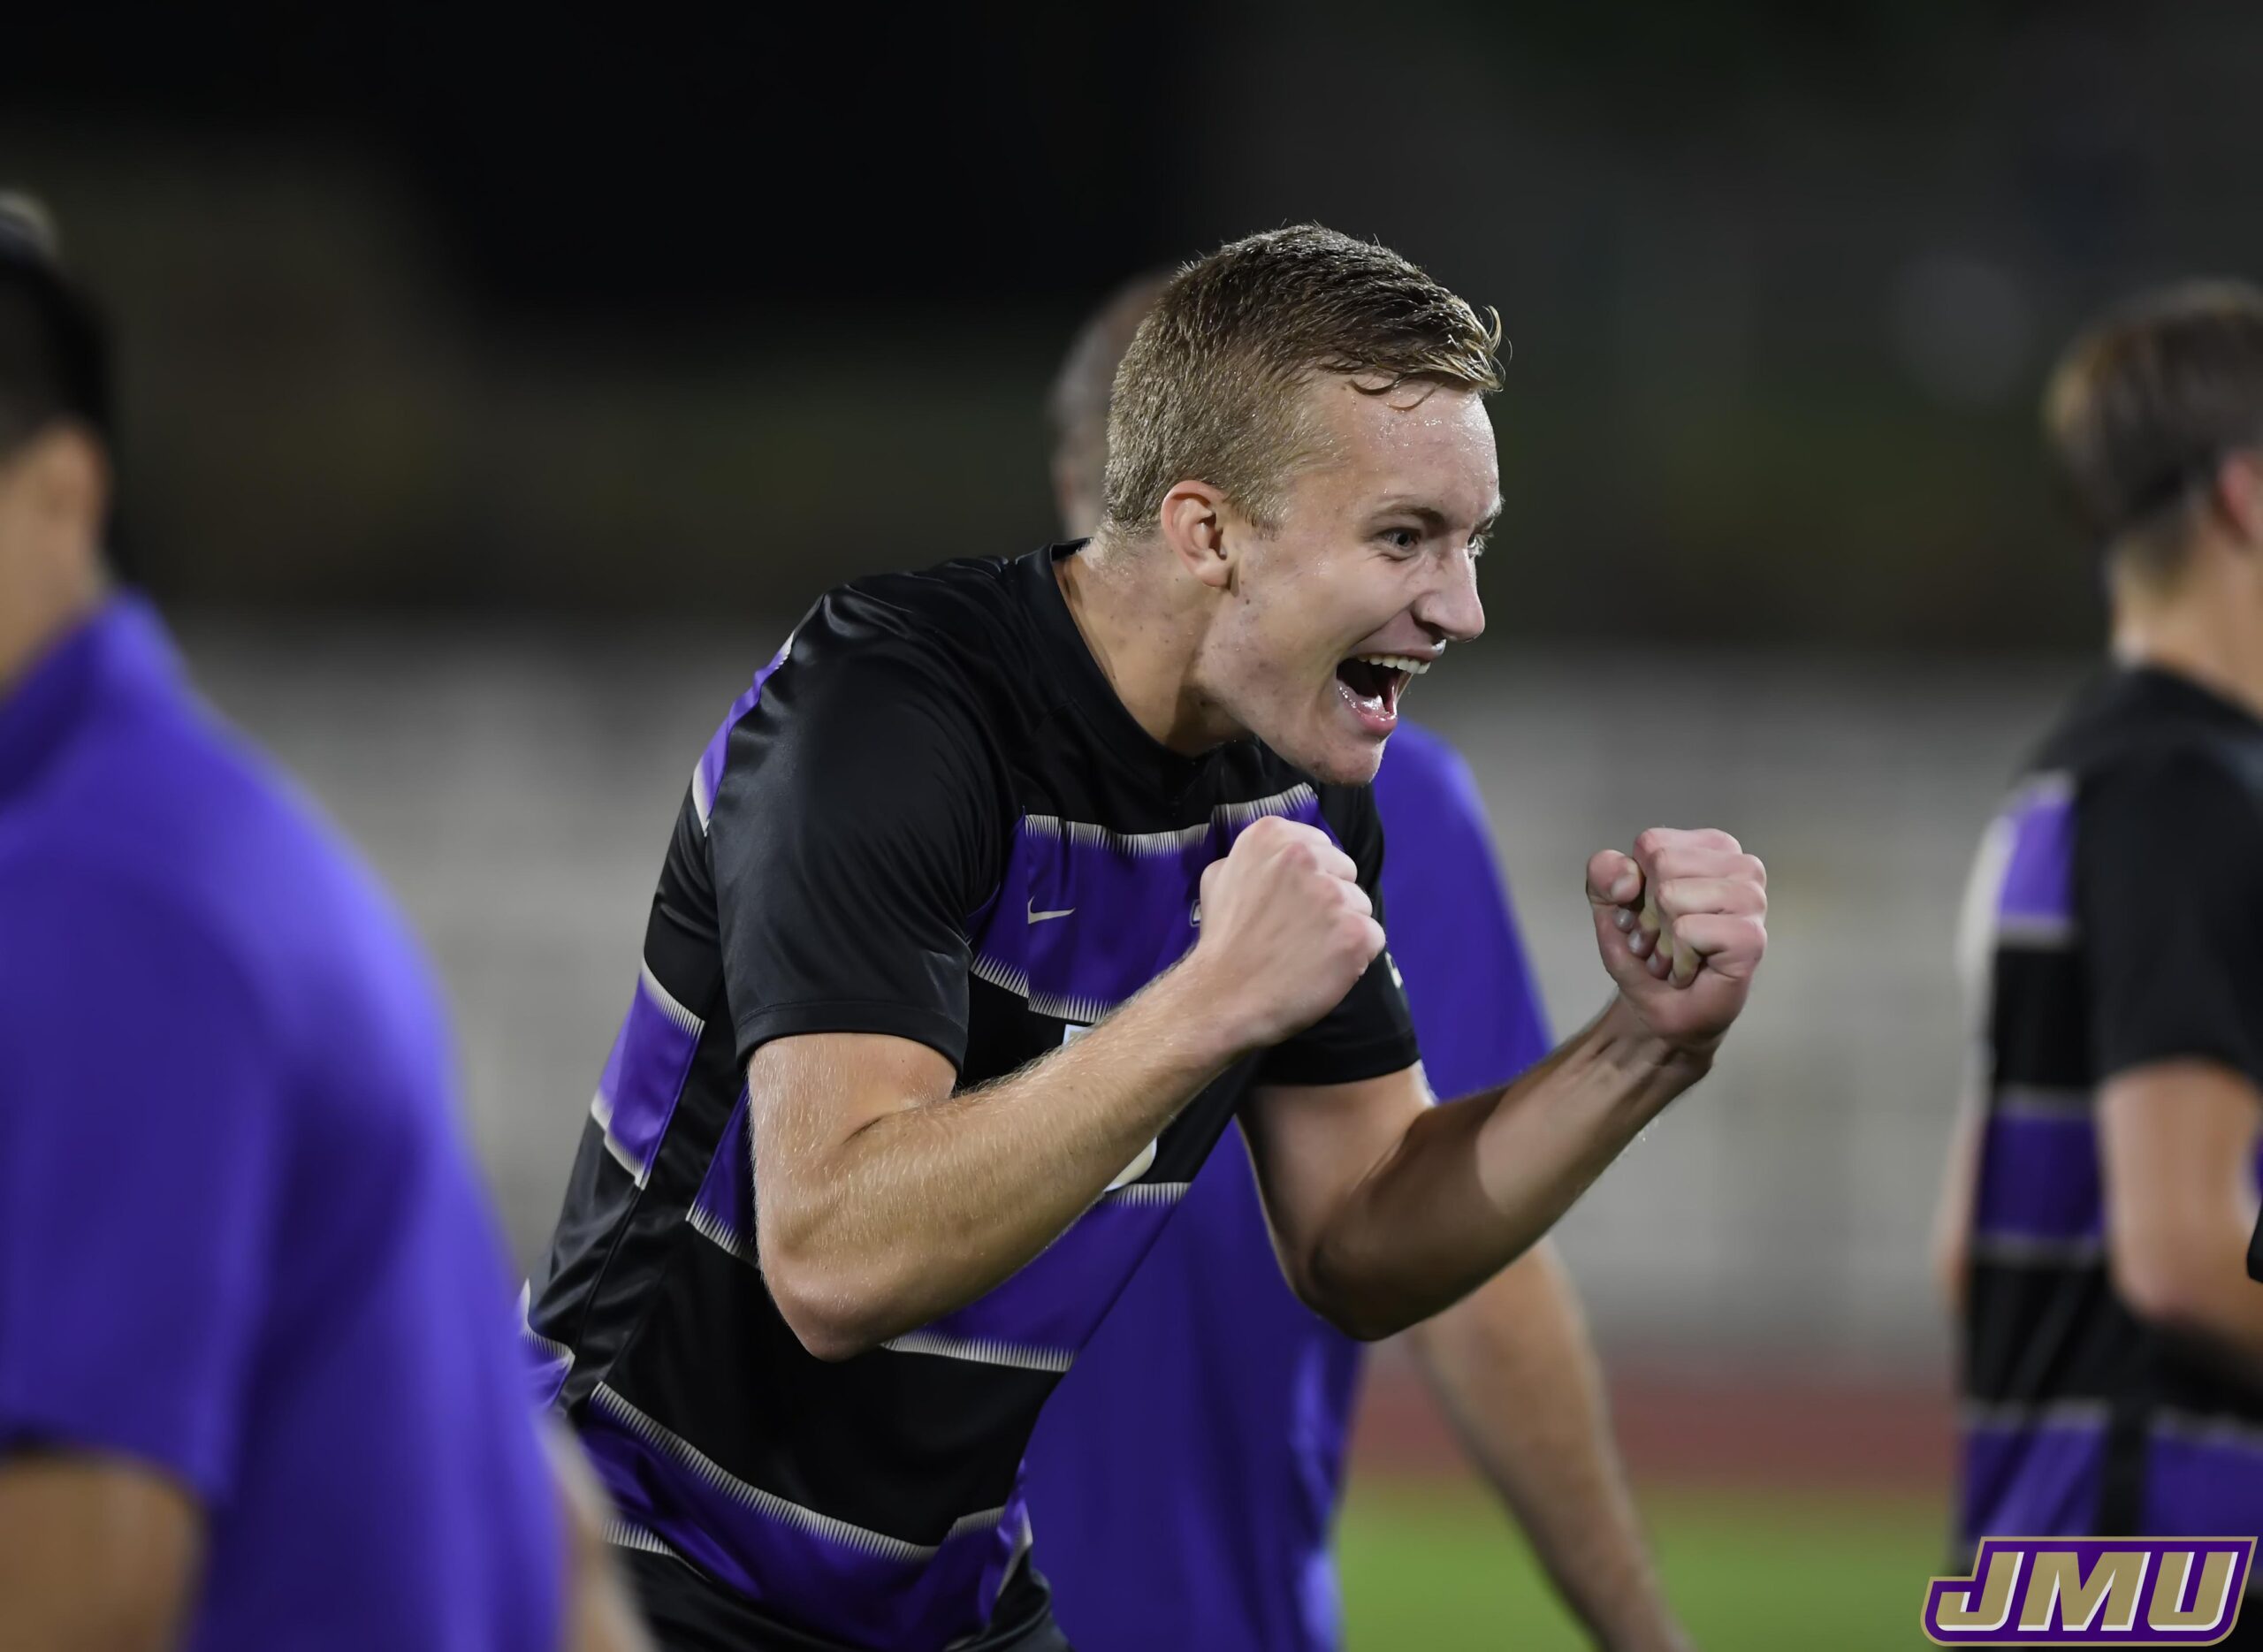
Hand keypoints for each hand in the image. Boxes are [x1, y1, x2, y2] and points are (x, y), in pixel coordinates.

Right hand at [1181, 816, 1385, 1052]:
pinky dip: (1355, 956)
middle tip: (1299, 930)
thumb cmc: (1221, 941)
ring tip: (1308, 952)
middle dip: (1329, 899)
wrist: (1222, 996)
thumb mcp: (1219, 879)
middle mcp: (1306, 856)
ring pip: (1360, 905)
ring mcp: (1333, 895)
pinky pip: (1373, 937)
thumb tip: (1274, 862)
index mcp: (1272, 835)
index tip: (1290, 904)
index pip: (1320, 847)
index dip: (1310, 879)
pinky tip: (1324, 967)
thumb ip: (1254, 861)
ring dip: (1342, 927)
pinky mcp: (1355, 932)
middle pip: (1344, 873)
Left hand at [1587, 827, 1765, 1054]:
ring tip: (1676, 956)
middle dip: (1648, 912)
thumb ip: (1604, 872)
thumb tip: (1628, 879)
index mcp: (1715, 847)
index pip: (1651, 844)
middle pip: (1662, 864)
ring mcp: (1753, 902)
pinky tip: (1691, 970)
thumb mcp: (1608, 902)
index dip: (1635, 885)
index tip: (1647, 914)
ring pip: (1672, 895)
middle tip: (1662, 941)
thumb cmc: (1644, 951)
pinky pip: (1687, 930)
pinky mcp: (1751, 938)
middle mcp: (1743, 867)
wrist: (1659, 1010)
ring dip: (1661, 938)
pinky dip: (1677, 959)